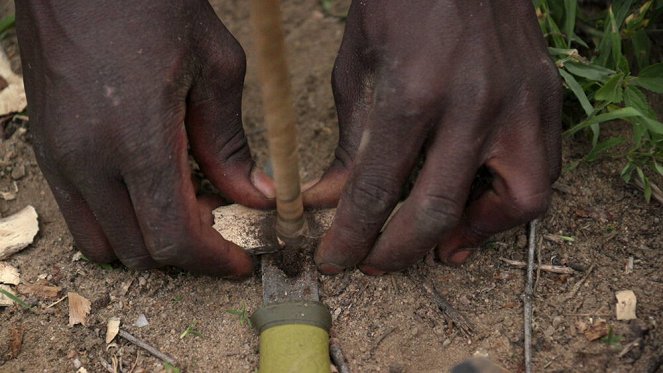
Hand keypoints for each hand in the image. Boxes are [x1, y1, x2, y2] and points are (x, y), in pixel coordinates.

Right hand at [16, 1, 273, 275]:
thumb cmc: (155, 4)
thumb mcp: (216, 67)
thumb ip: (231, 143)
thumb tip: (254, 196)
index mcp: (136, 138)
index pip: (175, 237)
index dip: (213, 261)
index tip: (241, 262)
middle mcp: (87, 158)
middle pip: (142, 251)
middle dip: (189, 252)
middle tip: (222, 225)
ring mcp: (58, 155)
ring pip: (105, 243)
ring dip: (151, 242)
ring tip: (186, 208)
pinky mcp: (46, 147)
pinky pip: (80, 215)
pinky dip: (119, 222)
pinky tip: (149, 190)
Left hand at [305, 0, 561, 273]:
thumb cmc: (397, 5)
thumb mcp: (356, 70)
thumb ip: (349, 143)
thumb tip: (331, 199)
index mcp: (414, 94)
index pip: (376, 190)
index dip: (351, 236)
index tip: (336, 260)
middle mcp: (474, 105)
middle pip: (440, 211)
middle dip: (400, 252)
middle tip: (376, 263)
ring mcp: (520, 102)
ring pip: (518, 202)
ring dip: (476, 234)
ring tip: (441, 244)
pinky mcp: (546, 98)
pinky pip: (545, 170)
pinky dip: (512, 200)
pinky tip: (480, 202)